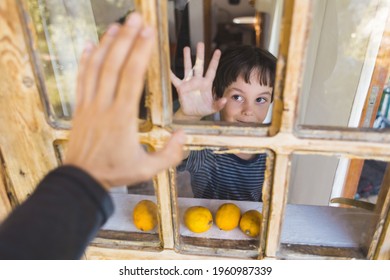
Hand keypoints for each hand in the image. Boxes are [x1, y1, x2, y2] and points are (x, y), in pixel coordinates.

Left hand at [64, 13, 185, 188]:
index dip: (140, 52)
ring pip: (96, 68)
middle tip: (135, 18)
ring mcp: (89, 105)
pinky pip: (81, 79)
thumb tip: (183, 135)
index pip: (131, 77)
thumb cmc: (114, 172)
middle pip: (114, 65)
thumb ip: (170, 154)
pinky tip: (90, 46)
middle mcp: (104, 105)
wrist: (81, 179)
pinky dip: (85, 60)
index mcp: (123, 117)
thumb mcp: (147, 170)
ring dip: (106, 45)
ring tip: (116, 26)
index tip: (148, 33)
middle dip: (126, 39)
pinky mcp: (80, 108)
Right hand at [171, 42, 225, 120]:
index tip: (218, 50)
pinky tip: (166, 68)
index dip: (214, 61)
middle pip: (199, 65)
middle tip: (200, 43)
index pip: (212, 70)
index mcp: (207, 83)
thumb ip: (219, 104)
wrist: (192, 114)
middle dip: (200, 54)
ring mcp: (189, 83)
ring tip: (186, 48)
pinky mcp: (181, 88)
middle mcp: (198, 80)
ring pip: (188, 68)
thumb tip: (224, 100)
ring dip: (187, 58)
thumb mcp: (213, 108)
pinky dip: (170, 74)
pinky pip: (175, 80)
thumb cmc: (203, 109)